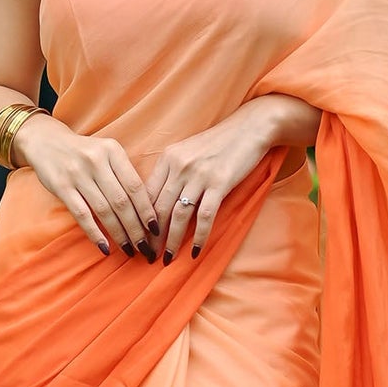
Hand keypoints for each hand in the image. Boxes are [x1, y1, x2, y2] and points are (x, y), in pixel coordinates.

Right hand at [13, 114, 159, 256]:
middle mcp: (96, 160)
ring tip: (129, 249)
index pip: (135, 186)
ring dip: (119, 233)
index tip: (156, 229)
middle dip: (136, 228)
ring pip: (104, 210)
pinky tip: (105, 247)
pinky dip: (94, 233)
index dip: (147, 210)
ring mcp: (77, 174)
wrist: (46, 141)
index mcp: (113, 151)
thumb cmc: (84, 152)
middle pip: (121, 201)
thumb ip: (124, 174)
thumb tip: (146, 209)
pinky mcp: (61, 186)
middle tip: (145, 247)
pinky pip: (82, 215)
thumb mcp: (107, 153)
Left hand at [146, 102, 286, 260]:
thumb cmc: (219, 143)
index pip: (147, 194)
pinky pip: (204, 216)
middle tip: (148, 256)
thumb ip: (173, 173)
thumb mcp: (189, 152)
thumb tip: (160, 203)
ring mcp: (199, 175)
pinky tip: (195, 251)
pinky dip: (199, 236)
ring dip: (171, 240)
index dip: (139, 220)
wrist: (250, 127)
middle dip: (151, 236)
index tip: (137, 238)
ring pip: (178, 215)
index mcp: (168, 158)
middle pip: (159, 208)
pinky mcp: (219, 183)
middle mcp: (179, 166)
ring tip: (167, 259)